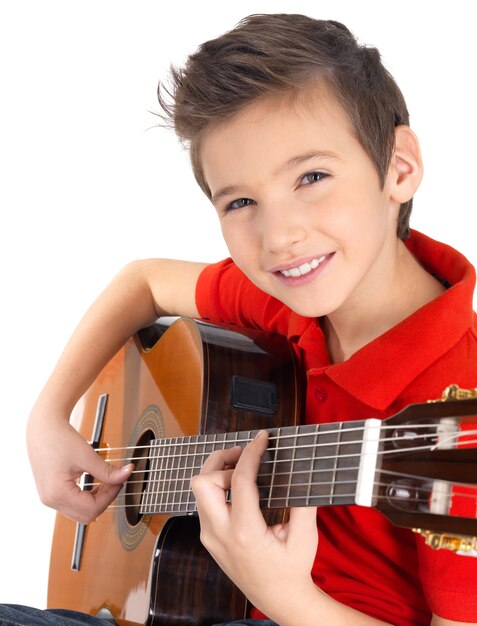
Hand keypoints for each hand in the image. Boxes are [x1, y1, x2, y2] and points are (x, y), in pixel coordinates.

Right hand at [27, 409, 132, 523]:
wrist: (43, 427)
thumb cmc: (59, 438)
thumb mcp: (87, 455)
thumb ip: (107, 470)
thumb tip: (127, 474)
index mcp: (57, 493)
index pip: (92, 508)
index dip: (111, 495)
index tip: (120, 481)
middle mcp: (50, 500)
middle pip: (86, 515)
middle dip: (105, 499)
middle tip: (115, 481)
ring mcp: (49, 498)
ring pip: (80, 512)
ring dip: (97, 499)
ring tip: (107, 481)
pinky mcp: (51, 493)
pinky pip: (73, 504)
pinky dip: (87, 497)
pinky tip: (96, 483)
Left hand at [191, 430, 318, 621]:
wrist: (278, 600)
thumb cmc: (292, 571)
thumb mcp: (305, 538)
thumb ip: (303, 503)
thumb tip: (301, 471)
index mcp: (245, 533)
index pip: (240, 480)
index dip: (251, 453)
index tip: (261, 439)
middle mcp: (220, 534)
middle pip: (202, 482)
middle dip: (220, 460)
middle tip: (243, 454)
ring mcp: (211, 537)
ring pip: (199, 491)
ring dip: (217, 473)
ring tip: (241, 467)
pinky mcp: (209, 538)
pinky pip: (204, 503)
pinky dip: (217, 487)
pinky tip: (237, 485)